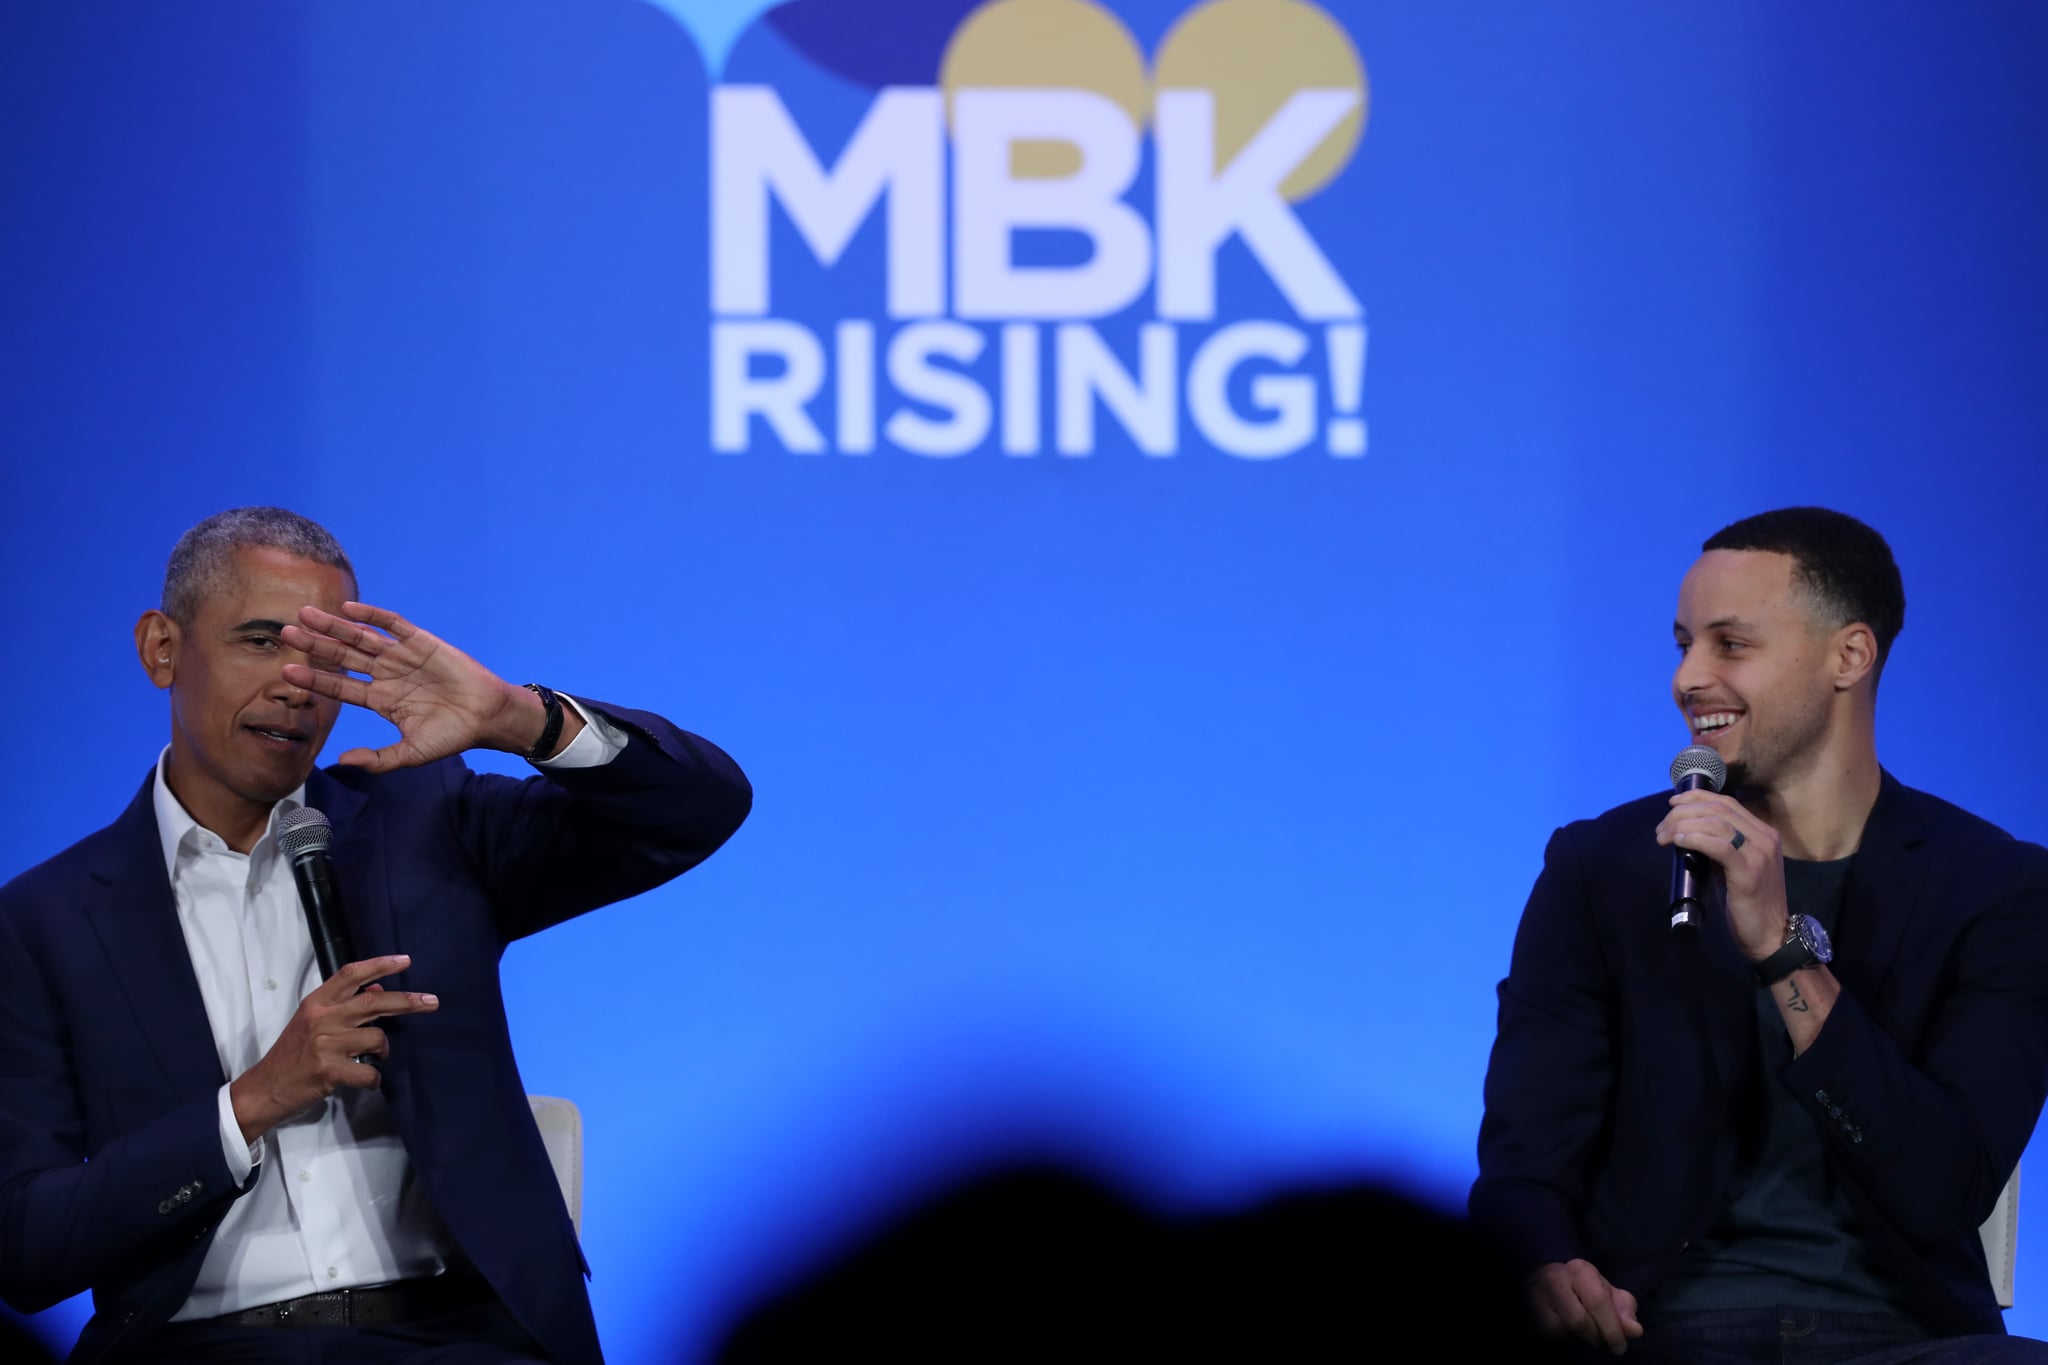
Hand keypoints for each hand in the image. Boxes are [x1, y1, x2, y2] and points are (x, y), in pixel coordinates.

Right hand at [229, 955, 437, 1142]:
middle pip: (373, 1002)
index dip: (380, 965)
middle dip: (407, 1001)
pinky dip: (374, 1078)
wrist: (263, 1089)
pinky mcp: (329, 1070)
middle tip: (432, 1002)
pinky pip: (369, 1072)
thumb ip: (342, 1006)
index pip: (350, 974)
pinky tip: (367, 1080)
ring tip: (374, 1057)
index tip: (405, 961)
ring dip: (383, 1049)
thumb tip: (377, 989)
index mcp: (316, 1002)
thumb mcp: (311, 1022)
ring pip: (376, 1038)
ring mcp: (325, 1044)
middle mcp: (321, 1018)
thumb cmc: (292, 1055)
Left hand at [281, 602, 566, 769]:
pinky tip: (348, 610)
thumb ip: (378, 759)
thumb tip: (342, 761)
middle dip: (314, 645)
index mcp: (380, 700)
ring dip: (333, 627)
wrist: (487, 717)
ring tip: (305, 615)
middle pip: (342, 657)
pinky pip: (393, 625)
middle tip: (284, 633)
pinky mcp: (421, 642)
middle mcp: (386, 675)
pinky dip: (372, 617)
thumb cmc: (452, 736)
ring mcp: (402, 657)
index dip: (314, 678)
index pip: (339, 686)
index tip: (286, 671)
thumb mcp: (411, 754)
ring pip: (360, 638)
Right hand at [1528, 1259, 1642, 1354]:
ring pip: (1560, 1330)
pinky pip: (1545, 1334)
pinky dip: (1559, 1339)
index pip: (1598, 1301)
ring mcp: (1534, 1292)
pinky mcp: (1525, 1308)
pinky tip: (1564, 1333)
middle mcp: (1554, 1277)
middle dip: (1594, 1337)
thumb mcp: (1607, 1295)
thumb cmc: (1582, 1291)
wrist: (1545, 1283)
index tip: (1620, 1347)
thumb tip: (1635, 1330)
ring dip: (1575, 1339)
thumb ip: (1623, 1310)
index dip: (1612, 1329)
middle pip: (1579, 1321)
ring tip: (1580, 1335)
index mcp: (1579, 1270)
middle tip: (1599, 1340)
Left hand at [1656, 789, 1789, 960]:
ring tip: (1663, 836)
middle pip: (1718, 809)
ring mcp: (1759, 854)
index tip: (1672, 802)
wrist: (1771, 935)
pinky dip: (1695, 838)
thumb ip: (1718, 847)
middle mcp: (1765, 838)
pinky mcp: (1749, 872)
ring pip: (1716, 823)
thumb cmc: (1748, 903)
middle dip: (1683, 812)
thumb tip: (1688, 833)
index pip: (1727, 803)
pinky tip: (1679, 841)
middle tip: (1661, 827)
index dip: (1697, 797)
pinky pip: (1719, 846)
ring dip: (1683, 825)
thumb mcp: (1733, 867)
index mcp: (1763, 833)